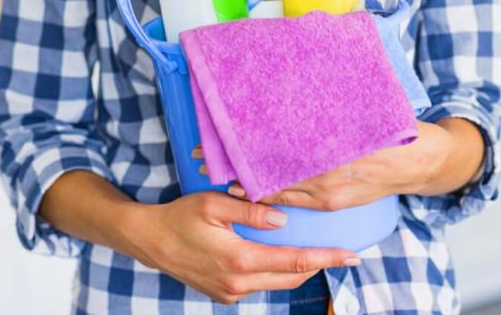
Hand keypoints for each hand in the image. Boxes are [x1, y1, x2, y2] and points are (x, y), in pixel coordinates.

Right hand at [118, 191, 358, 303]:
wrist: (149, 241)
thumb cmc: (180, 217)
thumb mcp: (213, 204)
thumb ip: (252, 212)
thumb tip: (285, 220)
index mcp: (240, 260)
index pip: (295, 261)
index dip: (327, 259)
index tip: (351, 256)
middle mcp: (239, 283)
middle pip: (292, 277)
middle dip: (320, 265)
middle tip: (343, 253)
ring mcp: (231, 293)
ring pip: (277, 283)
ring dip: (298, 268)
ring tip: (318, 253)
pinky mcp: (224, 295)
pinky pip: (260, 285)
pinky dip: (276, 272)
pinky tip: (282, 257)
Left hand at [214, 119, 483, 210]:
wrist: (420, 163)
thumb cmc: (392, 130)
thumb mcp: (361, 112)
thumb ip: (328, 108)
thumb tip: (295, 83)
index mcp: (330, 155)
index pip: (276, 156)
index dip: (244, 151)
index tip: (217, 142)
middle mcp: (325, 179)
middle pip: (269, 174)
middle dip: (235, 167)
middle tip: (203, 157)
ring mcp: (327, 195)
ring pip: (278, 192)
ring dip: (247, 185)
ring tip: (217, 177)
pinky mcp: (332, 203)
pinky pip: (295, 202)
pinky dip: (271, 196)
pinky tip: (251, 192)